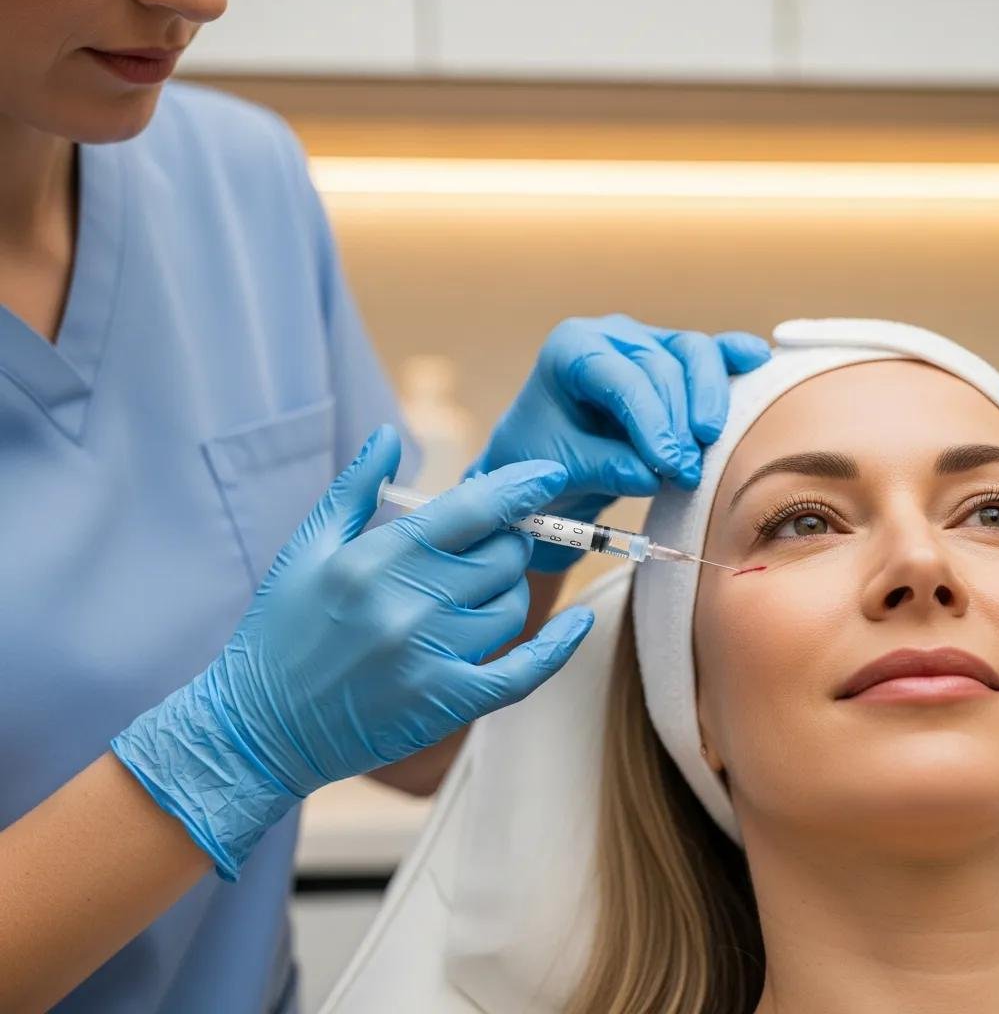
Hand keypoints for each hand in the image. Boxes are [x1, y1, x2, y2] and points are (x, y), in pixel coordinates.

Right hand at [112, 425, 593, 879]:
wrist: (256, 728)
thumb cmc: (279, 629)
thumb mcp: (306, 549)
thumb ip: (355, 489)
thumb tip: (391, 433)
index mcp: (373, 558)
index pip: (471, 509)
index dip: (519, 487)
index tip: (549, 474)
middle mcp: (406, 605)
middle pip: (502, 556)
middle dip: (506, 543)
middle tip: (488, 547)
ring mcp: (428, 658)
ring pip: (513, 606)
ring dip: (508, 591)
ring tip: (477, 593)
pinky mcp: (444, 705)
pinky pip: (523, 671)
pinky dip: (559, 647)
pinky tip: (580, 623)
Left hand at [471, 314, 771, 570]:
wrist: (547, 459)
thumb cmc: (542, 457)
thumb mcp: (561, 468)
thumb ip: (603, 467)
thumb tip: (650, 474)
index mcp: (572, 350)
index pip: (622, 379)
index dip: (651, 423)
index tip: (668, 467)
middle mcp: (611, 335)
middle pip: (662, 364)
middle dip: (678, 421)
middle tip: (687, 472)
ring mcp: (646, 342)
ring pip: (693, 352)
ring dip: (710, 397)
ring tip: (711, 441)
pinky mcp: (674, 359)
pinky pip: (711, 352)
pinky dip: (734, 357)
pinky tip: (758, 362)